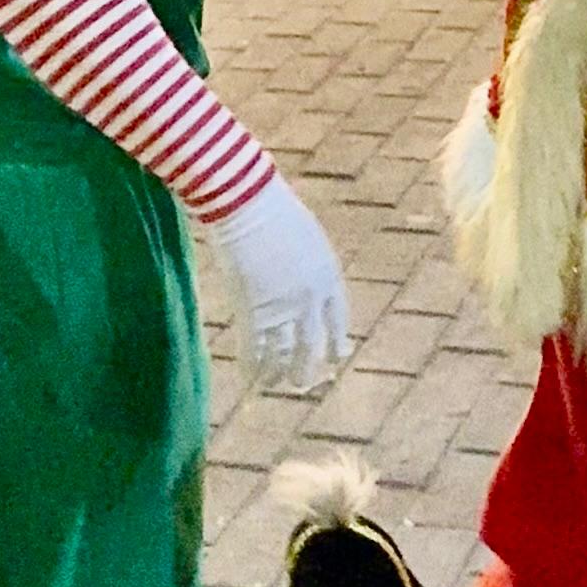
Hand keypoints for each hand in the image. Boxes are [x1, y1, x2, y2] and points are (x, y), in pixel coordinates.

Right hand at [210, 176, 352, 394]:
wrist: (248, 202)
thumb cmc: (272, 209)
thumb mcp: (307, 239)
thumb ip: (309, 267)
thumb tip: (303, 284)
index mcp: (329, 277)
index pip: (338, 321)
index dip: (336, 342)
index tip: (337, 357)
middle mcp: (311, 299)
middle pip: (313, 345)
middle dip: (308, 367)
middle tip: (302, 381)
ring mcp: (282, 307)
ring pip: (284, 354)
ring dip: (279, 373)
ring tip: (274, 384)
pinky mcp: (254, 311)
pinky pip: (255, 350)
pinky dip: (253, 365)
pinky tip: (251, 376)